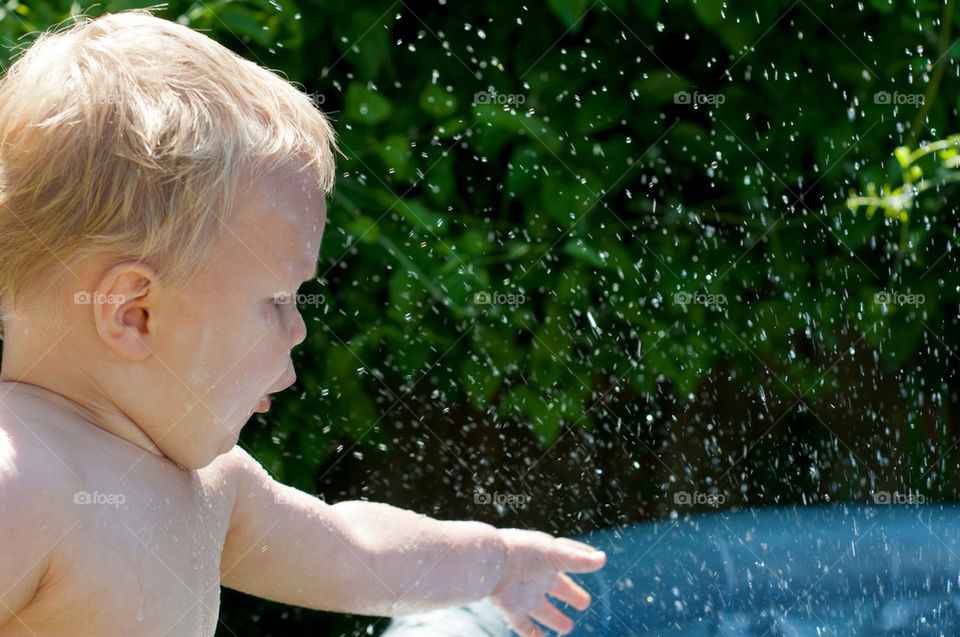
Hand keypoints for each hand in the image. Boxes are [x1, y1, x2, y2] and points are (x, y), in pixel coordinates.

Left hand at [488, 528, 605, 636]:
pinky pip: (523, 626)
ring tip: (568, 627)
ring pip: (542, 609)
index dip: (581, 562)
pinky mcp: (512, 609)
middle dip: (570, 594)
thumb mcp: (556, 554)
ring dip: (554, 619)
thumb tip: (602, 559)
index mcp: (546, 559)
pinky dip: (533, 635)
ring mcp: (524, 594)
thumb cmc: (525, 552)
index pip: (568, 560)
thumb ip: (579, 560)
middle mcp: (536, 577)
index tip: (596, 562)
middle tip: (585, 603)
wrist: (493, 563)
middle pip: (557, 588)